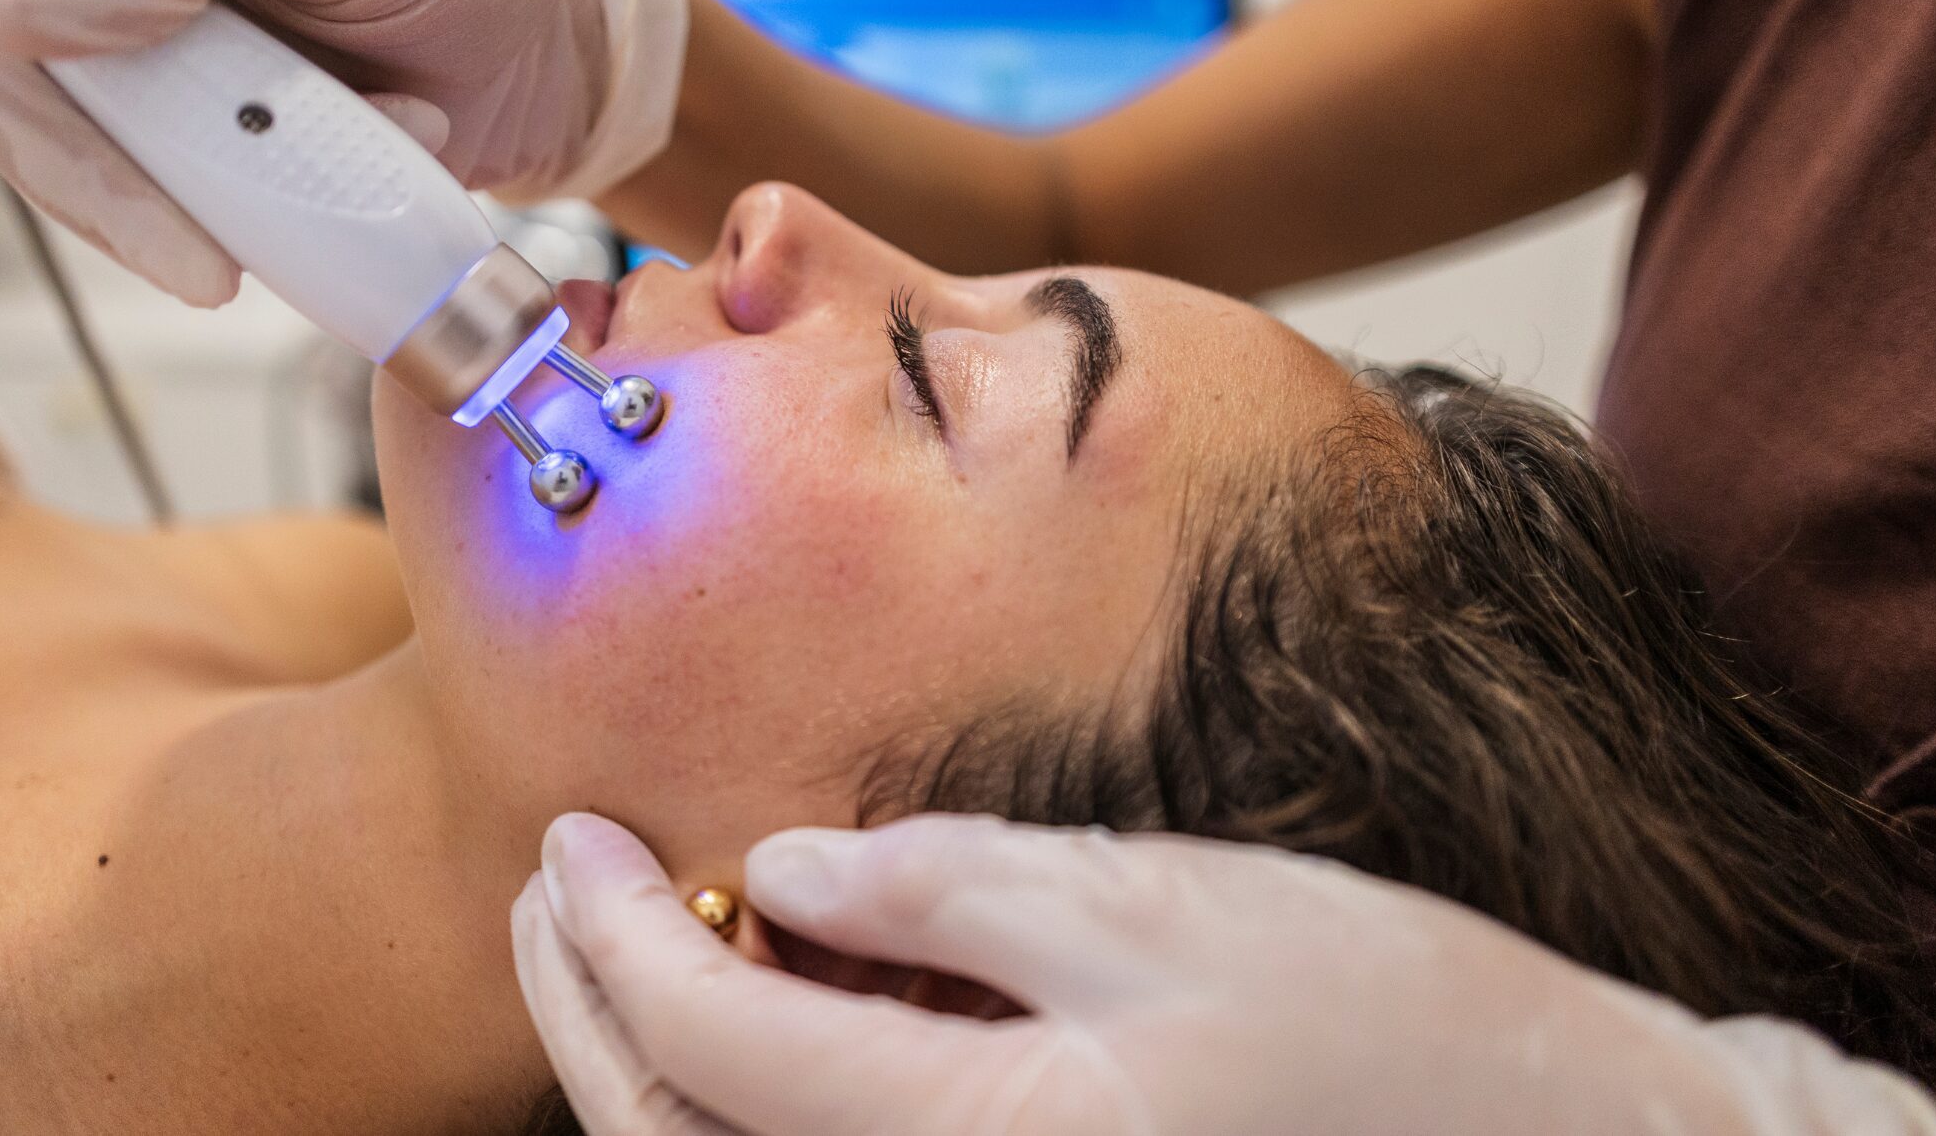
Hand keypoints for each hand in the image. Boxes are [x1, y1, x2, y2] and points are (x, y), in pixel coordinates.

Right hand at [0, 0, 685, 305]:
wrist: (565, 67)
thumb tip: (3, 3)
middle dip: (78, 141)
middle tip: (204, 216)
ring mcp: (106, 32)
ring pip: (25, 134)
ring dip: (169, 190)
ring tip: (336, 155)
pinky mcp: (153, 130)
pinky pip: (114, 196)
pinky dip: (207, 220)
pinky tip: (317, 193)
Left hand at [512, 812, 1935, 1135]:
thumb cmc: (1385, 1023)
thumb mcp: (1162, 907)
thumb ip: (947, 894)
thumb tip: (778, 878)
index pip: (711, 1051)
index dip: (611, 937)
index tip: (565, 829)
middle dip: (589, 1016)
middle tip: (550, 883)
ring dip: (651, 1074)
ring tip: (620, 939)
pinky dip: (760, 1113)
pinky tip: (768, 1012)